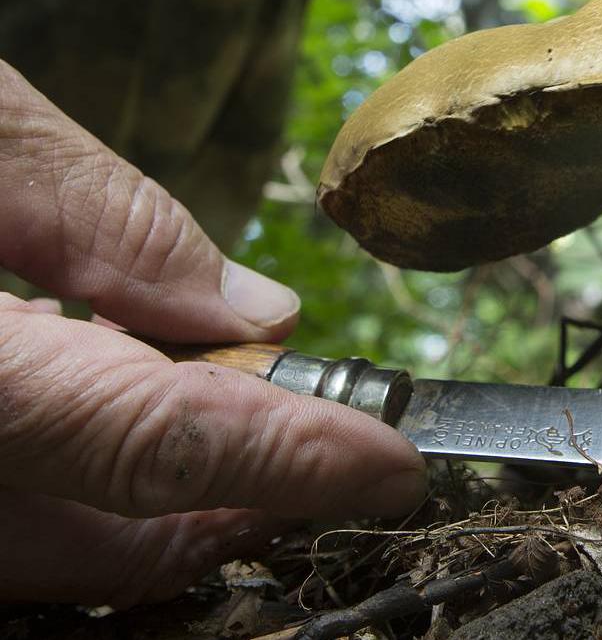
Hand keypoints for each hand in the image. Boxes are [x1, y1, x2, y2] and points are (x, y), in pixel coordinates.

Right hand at [0, 62, 425, 606]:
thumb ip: (103, 217)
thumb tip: (254, 309)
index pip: (152, 443)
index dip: (291, 458)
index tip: (396, 462)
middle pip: (102, 541)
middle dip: (241, 501)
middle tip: (344, 449)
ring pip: (51, 552)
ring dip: (167, 503)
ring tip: (261, 424)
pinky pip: (9, 525)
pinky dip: (86, 490)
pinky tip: (135, 411)